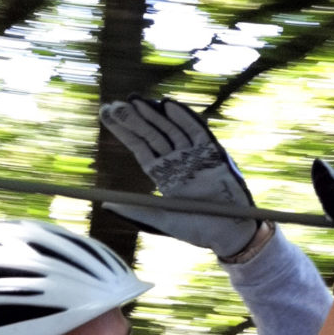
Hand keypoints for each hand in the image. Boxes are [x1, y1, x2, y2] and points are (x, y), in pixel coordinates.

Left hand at [99, 96, 258, 257]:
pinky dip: (183, 118)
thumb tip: (104, 205)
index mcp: (162, 175)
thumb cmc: (195, 230)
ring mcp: (194, 156)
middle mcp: (176, 162)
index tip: (107, 115)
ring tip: (135, 100)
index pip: (139, 147)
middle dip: (134, 119)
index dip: (123, 131)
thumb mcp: (160, 220)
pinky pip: (196, 131)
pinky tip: (168, 105)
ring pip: (170, 129)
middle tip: (114, 105)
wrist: (229, 233)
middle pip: (151, 135)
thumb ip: (134, 210)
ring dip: (153, 114)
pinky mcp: (212, 153)